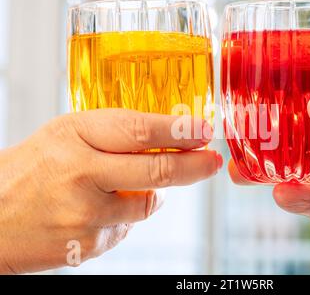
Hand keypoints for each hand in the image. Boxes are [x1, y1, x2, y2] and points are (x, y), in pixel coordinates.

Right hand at [0, 109, 222, 273]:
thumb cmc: (31, 170)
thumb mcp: (66, 135)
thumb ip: (114, 135)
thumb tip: (167, 140)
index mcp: (74, 136)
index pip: (139, 130)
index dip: (179, 131)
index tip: (203, 130)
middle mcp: (81, 173)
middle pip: (157, 170)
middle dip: (195, 166)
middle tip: (212, 161)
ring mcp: (86, 214)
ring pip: (149, 203)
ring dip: (153, 192)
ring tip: (129, 184)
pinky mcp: (89, 244)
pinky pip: (128, 226)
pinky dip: (126, 215)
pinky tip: (100, 208)